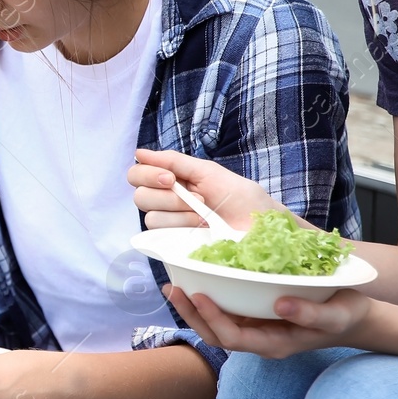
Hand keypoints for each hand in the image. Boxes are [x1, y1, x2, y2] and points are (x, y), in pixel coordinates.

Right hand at [129, 149, 282, 229]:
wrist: (260, 224)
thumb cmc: (240, 197)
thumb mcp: (208, 172)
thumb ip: (173, 161)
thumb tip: (139, 153)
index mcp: (172, 181)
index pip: (137, 175)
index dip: (147, 174)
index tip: (171, 178)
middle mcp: (166, 202)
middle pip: (139, 196)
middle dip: (168, 196)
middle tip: (198, 198)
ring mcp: (171, 226)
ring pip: (150, 217)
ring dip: (180, 213)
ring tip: (205, 214)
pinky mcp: (174, 246)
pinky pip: (160, 235)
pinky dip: (182, 227)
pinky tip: (202, 227)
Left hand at [163, 284, 372, 358]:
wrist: (354, 318)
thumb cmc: (346, 316)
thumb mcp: (335, 315)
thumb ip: (310, 313)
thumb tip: (280, 303)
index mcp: (274, 344)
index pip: (234, 337)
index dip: (213, 318)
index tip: (198, 294)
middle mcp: (260, 340)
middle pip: (216, 334)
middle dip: (192, 314)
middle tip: (172, 287)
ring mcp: (256, 329)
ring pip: (217, 324)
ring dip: (194, 307)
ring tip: (174, 285)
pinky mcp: (256, 316)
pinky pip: (227, 310)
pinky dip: (209, 298)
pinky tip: (197, 280)